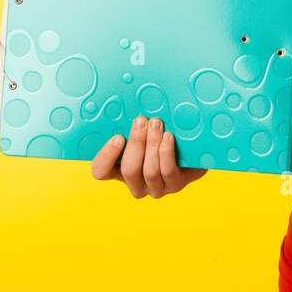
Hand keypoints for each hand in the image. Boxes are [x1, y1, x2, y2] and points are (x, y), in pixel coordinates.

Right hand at [90, 115, 206, 197]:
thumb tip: (124, 104)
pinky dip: (167, 152)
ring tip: (157, 123)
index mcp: (118, 170)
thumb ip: (131, 125)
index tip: (118, 137)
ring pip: (150, 171)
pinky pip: (168, 171)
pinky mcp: (174, 185)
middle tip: (141, 121)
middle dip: (136, 143)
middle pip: (128, 170)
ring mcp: (155, 188)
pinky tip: (168, 137)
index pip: (101, 171)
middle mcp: (135, 183)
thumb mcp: (142, 129)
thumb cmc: (159, 134)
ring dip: (153, 144)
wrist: (191, 149)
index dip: (106, 156)